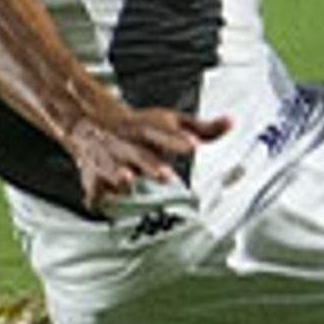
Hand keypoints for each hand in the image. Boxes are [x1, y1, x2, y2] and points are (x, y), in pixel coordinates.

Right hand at [64, 95, 231, 209]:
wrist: (92, 122)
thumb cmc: (140, 126)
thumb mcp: (171, 121)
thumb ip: (202, 128)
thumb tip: (231, 122)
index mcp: (149, 130)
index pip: (166, 133)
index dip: (179, 139)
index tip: (193, 145)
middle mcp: (129, 145)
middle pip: (141, 155)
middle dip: (152, 165)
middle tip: (166, 175)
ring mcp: (110, 159)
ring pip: (114, 167)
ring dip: (119, 174)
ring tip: (127, 180)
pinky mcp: (94, 175)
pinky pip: (92, 186)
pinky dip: (95, 194)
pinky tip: (98, 201)